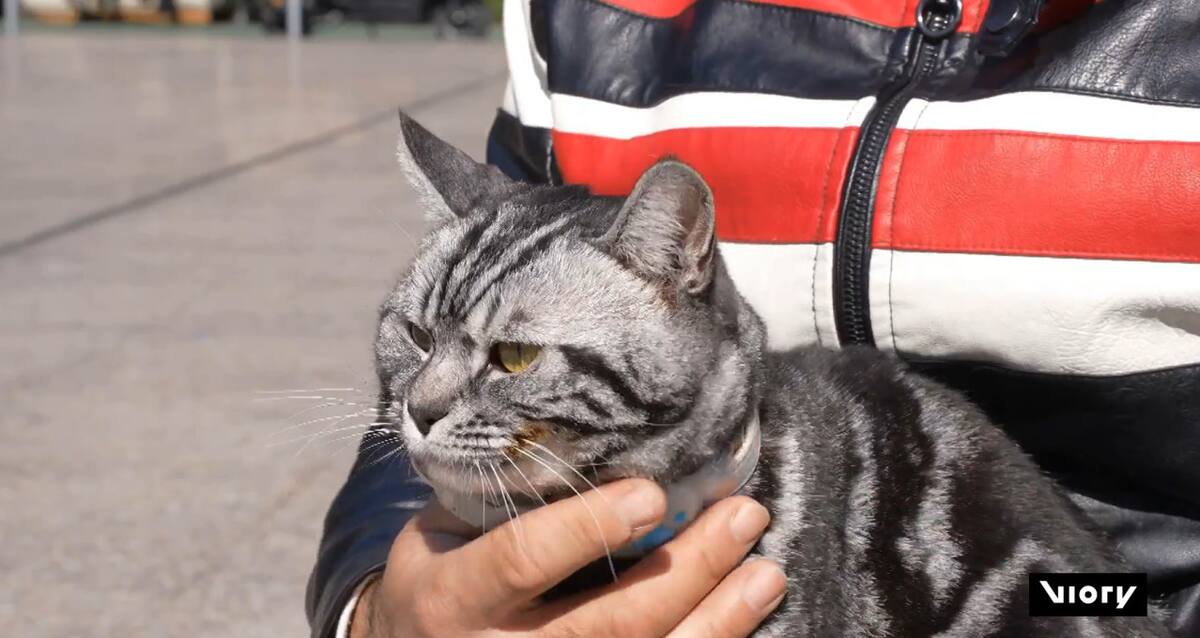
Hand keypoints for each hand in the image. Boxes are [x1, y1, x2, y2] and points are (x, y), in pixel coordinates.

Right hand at [351, 479, 785, 637]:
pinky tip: (739, 614)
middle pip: (609, 623)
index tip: (651, 493)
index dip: (589, 529)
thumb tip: (593, 433)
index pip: (524, 561)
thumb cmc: (437, 576)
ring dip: (716, 619)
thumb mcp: (439, 529)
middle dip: (686, 570)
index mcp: (453, 597)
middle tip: (743, 516)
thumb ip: (502, 494)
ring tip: (765, 573)